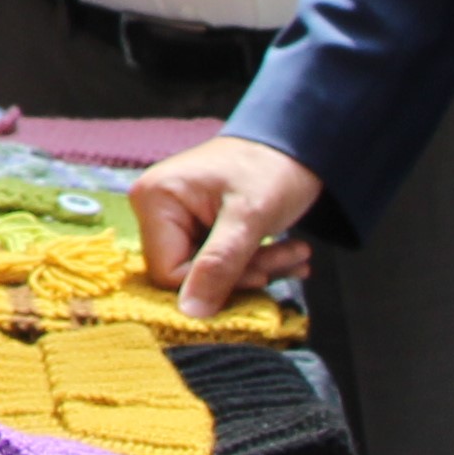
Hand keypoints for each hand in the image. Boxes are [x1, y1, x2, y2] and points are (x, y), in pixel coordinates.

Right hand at [132, 134, 323, 310]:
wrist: (297, 141)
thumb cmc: (272, 168)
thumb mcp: (250, 216)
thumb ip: (220, 264)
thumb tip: (191, 313)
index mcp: (155, 199)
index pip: (168, 271)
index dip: (215, 283)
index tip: (263, 273)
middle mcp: (155, 209)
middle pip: (188, 273)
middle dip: (243, 275)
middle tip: (291, 260)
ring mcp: (175, 218)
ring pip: (208, 272)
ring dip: (258, 269)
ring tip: (298, 254)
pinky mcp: (196, 226)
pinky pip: (218, 261)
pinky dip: (255, 262)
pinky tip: (289, 253)